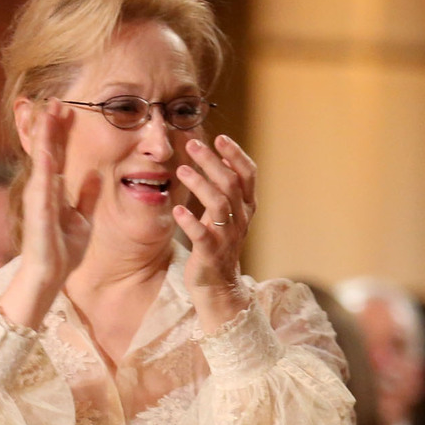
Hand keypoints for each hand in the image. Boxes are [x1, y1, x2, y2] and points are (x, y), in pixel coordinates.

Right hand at [1, 103, 94, 329]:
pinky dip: (45, 158)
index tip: (66, 110)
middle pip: (48, 149)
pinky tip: (48, 142)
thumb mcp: (83, 218)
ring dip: (45, 133)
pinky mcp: (38, 207)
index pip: (57, 154)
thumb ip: (87, 195)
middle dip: (52, 124)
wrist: (49, 275)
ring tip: (50, 110)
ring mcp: (38, 196)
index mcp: (53, 190)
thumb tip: (97, 173)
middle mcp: (42, 188)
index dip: (61, 132)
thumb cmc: (63, 251)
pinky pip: (43, 178)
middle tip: (57, 98)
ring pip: (42, 156)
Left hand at [171, 134, 257, 326]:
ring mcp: (227, 237)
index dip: (236, 155)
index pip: (248, 175)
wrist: (218, 287)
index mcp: (246, 208)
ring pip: (218, 205)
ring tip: (181, 170)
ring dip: (200, 185)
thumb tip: (217, 158)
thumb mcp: (225, 216)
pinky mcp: (210, 254)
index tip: (220, 137)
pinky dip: (190, 222)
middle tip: (193, 145)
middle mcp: (240, 220)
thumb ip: (224, 190)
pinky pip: (202, 235)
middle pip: (231, 184)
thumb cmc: (217, 245)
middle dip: (212, 162)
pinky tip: (176, 209)